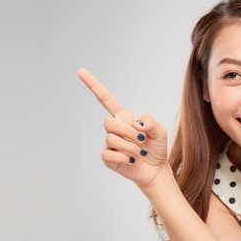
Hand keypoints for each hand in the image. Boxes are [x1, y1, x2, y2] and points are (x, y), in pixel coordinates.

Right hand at [78, 69, 168, 188]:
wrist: (156, 169)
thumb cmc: (156, 147)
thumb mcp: (160, 131)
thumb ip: (150, 121)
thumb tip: (135, 124)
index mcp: (124, 118)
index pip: (106, 99)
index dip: (93, 85)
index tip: (80, 71)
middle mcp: (115, 129)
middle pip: (107, 122)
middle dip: (127, 132)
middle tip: (142, 139)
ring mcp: (110, 144)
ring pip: (111, 140)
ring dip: (131, 147)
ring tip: (140, 153)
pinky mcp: (108, 158)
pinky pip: (109, 155)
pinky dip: (124, 158)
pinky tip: (132, 160)